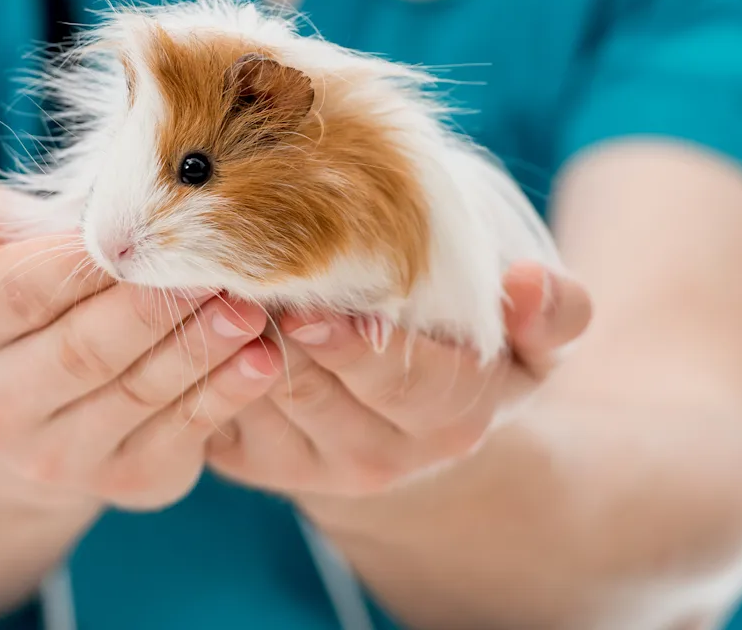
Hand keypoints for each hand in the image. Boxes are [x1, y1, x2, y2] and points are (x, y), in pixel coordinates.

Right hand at [0, 177, 283, 510]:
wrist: (13, 392)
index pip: (22, 291)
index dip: (90, 260)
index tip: (150, 222)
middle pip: (83, 350)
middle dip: (157, 305)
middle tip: (220, 262)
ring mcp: (51, 457)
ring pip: (136, 394)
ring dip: (200, 348)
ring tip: (250, 304)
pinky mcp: (119, 481)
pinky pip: (178, 437)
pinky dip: (225, 397)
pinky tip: (262, 360)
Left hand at [205, 262, 590, 501]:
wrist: (408, 420)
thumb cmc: (474, 349)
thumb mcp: (536, 338)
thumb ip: (554, 312)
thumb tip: (527, 282)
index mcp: (454, 417)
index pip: (403, 382)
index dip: (356, 346)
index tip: (313, 305)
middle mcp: (382, 457)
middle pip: (318, 392)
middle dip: (278, 336)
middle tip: (238, 277)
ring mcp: (309, 465)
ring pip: (259, 401)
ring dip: (228, 344)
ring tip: (203, 277)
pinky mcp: (251, 460)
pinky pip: (215, 413)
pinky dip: (198, 361)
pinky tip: (186, 304)